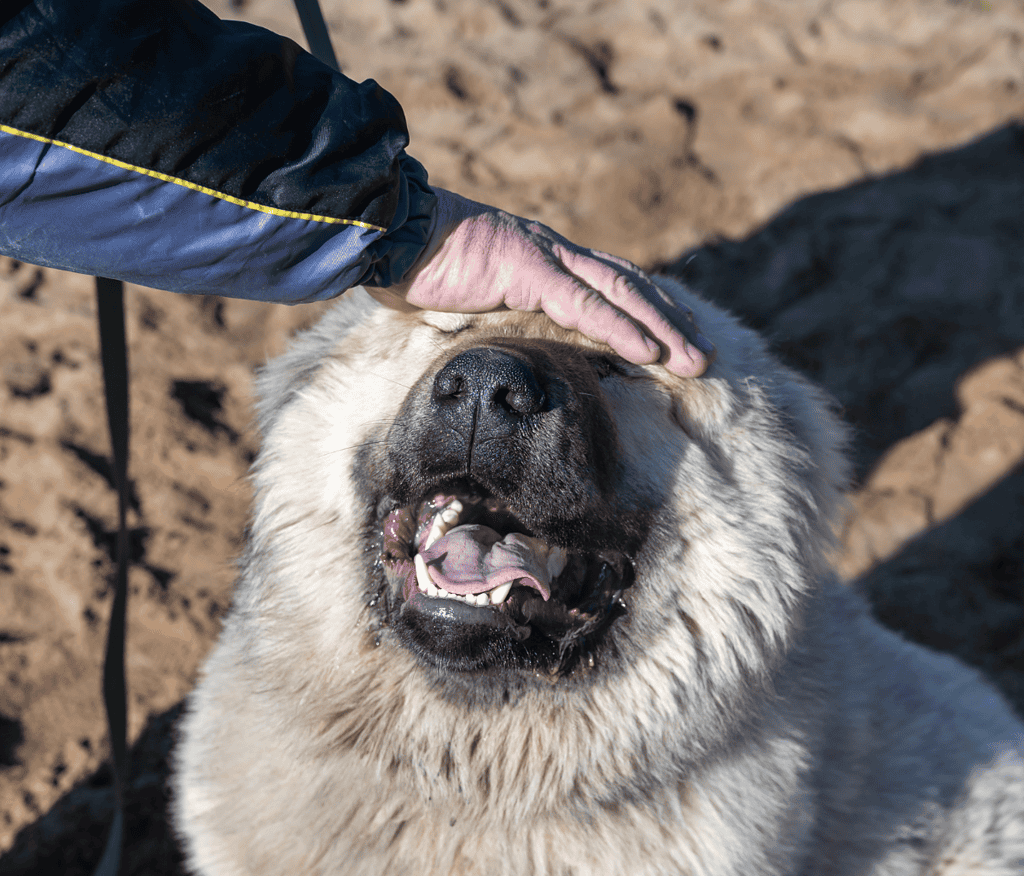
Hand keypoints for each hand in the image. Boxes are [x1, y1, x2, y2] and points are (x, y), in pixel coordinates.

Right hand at [365, 189, 713, 376]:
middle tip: (706, 354)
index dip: (647, 307)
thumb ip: (496, 311)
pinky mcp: (525, 268)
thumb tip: (504, 341)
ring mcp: (542, 257)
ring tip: (696, 360)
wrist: (383, 231)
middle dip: (671, 321)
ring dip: (663, 329)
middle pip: (628, 286)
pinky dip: (621, 328)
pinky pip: (583, 305)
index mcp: (541, 257)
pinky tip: (651, 352)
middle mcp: (552, 252)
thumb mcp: (467, 296)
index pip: (608, 282)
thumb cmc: (415, 266)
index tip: (678, 333)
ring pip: (619, 293)